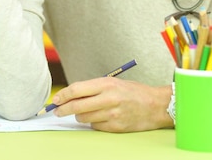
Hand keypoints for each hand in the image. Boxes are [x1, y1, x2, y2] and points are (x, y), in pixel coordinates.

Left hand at [51, 78, 173, 131]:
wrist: (156, 105)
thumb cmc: (133, 92)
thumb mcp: (113, 83)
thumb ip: (93, 88)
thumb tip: (70, 96)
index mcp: (106, 84)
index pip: (77, 90)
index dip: (62, 95)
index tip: (55, 100)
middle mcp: (108, 98)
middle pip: (76, 106)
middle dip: (63, 110)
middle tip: (57, 111)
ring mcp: (112, 114)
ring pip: (84, 118)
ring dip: (81, 116)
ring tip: (88, 111)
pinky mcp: (116, 127)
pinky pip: (95, 127)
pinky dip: (94, 123)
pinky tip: (102, 117)